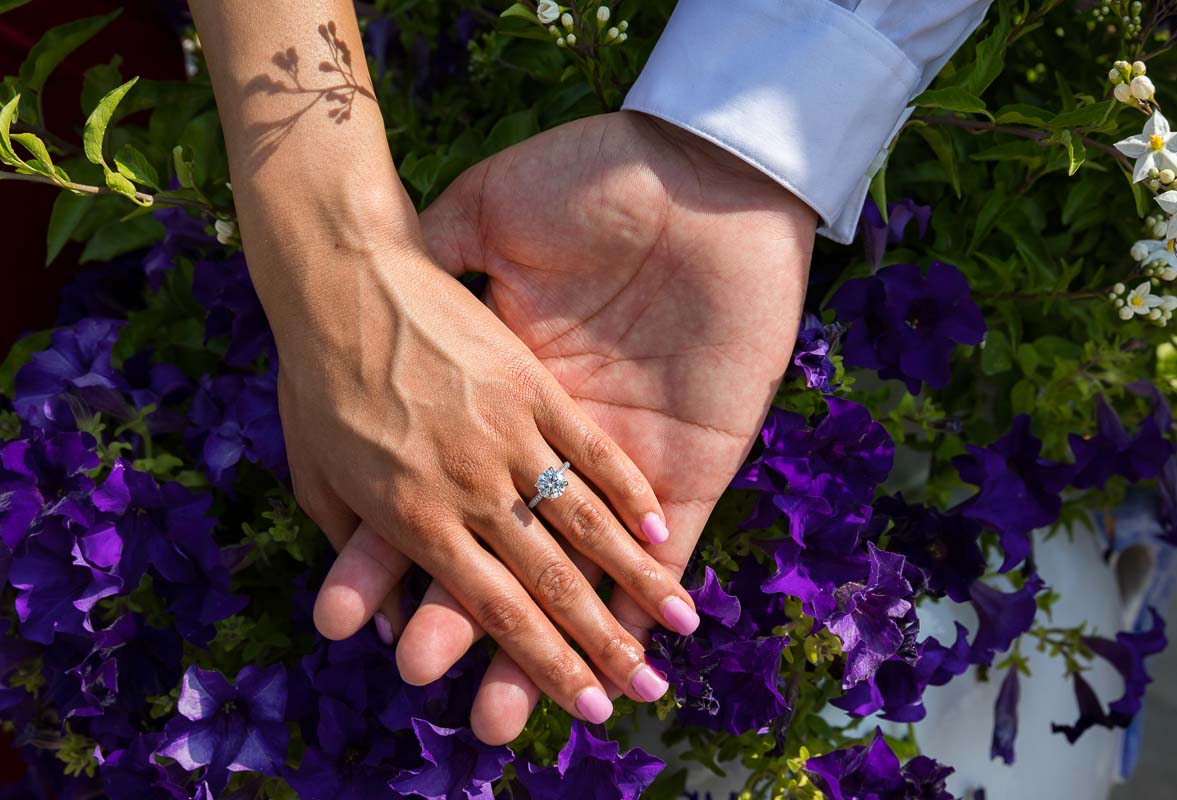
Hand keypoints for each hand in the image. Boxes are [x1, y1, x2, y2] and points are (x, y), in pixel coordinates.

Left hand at [269, 209, 698, 724]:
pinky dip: (628, 493)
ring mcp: (507, 436)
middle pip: (550, 582)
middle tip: (644, 692)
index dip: (545, 667)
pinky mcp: (532, 386)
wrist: (340, 277)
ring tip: (680, 627)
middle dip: (601, 646)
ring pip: (583, 523)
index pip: (495, 612)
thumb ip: (360, 555)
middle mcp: (469, 489)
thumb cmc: (316, 379)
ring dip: (634, 581)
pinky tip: (658, 532)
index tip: (587, 707)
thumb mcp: (318, 479)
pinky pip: (590, 449)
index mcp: (415, 520)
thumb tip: (386, 631)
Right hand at [319, 111, 816, 741]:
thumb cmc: (578, 187)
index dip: (387, 567)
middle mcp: (550, 450)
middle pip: (503, 560)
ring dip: (545, 650)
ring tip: (502, 720)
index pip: (434, 504)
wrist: (688, 180)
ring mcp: (620, 460)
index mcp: (496, 411)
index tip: (343, 621)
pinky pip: (661, 537)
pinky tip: (605, 651)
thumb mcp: (481, 221)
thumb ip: (430, 269)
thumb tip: (361, 325)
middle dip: (467, 634)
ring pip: (577, 574)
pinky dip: (635, 590)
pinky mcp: (686, 462)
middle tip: (424, 696)